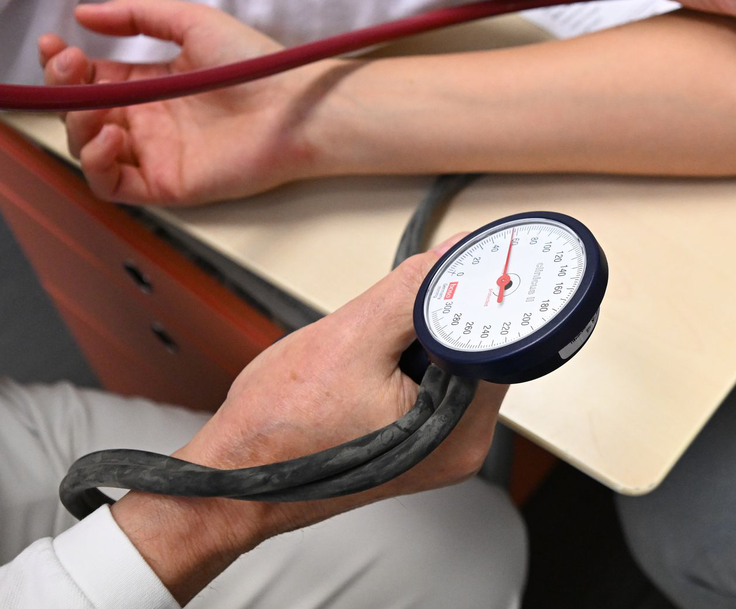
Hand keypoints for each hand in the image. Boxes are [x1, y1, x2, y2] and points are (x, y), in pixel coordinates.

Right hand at [39, 0, 346, 205]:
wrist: (292, 105)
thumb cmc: (253, 62)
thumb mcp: (192, 22)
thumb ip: (137, 15)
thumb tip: (82, 13)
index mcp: (152, 83)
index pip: (91, 79)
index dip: (64, 65)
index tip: (55, 44)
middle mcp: (148, 120)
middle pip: (81, 113)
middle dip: (62, 89)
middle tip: (70, 66)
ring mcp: (155, 153)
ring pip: (87, 149)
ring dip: (75, 125)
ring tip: (96, 105)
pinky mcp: (165, 184)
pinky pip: (111, 184)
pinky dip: (96, 163)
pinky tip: (110, 135)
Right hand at [111, 236, 507, 603]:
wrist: (234, 479)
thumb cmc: (279, 432)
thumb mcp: (350, 337)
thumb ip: (413, 290)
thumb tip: (454, 256)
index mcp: (460, 430)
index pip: (502, 345)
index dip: (478, 300)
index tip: (456, 270)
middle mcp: (462, 445)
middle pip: (480, 352)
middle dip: (439, 321)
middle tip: (390, 318)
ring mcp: (440, 446)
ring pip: (452, 364)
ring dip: (418, 340)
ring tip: (369, 349)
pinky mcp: (419, 442)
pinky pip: (431, 383)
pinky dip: (407, 361)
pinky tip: (369, 365)